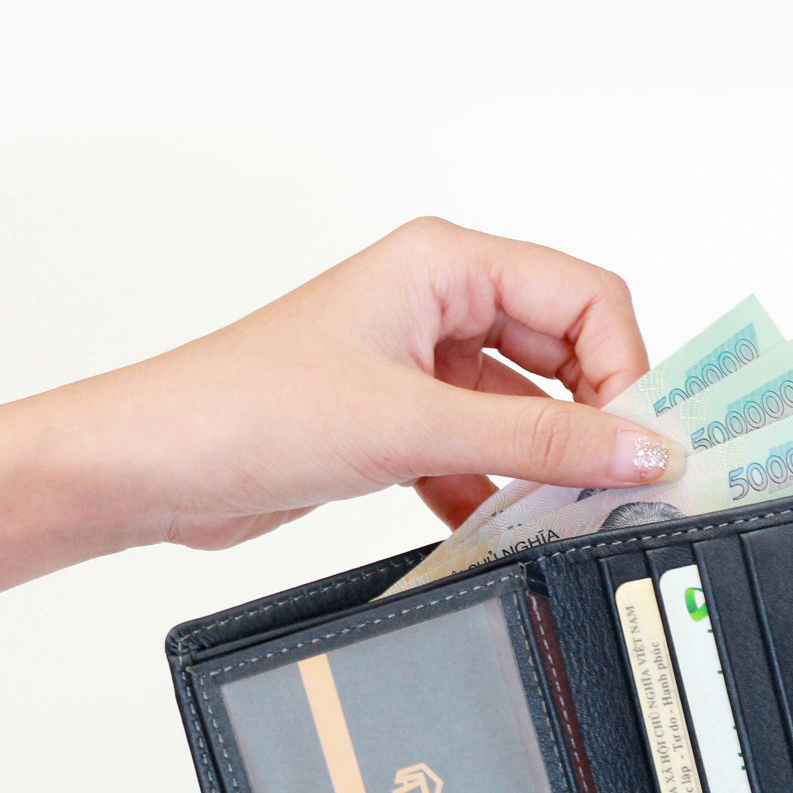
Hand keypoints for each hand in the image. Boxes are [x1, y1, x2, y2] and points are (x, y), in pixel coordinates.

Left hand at [87, 215, 678, 546]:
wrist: (151, 469)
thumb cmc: (245, 409)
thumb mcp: (414, 425)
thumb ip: (539, 439)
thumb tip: (641, 448)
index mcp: (445, 265)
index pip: (586, 299)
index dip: (627, 369)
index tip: (640, 445)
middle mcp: (439, 304)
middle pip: (565, 353)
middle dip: (594, 420)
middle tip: (621, 485)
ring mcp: (421, 366)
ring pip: (526, 409)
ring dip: (545, 462)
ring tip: (563, 514)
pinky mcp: (401, 422)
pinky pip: (483, 451)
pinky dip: (497, 489)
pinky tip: (497, 527)